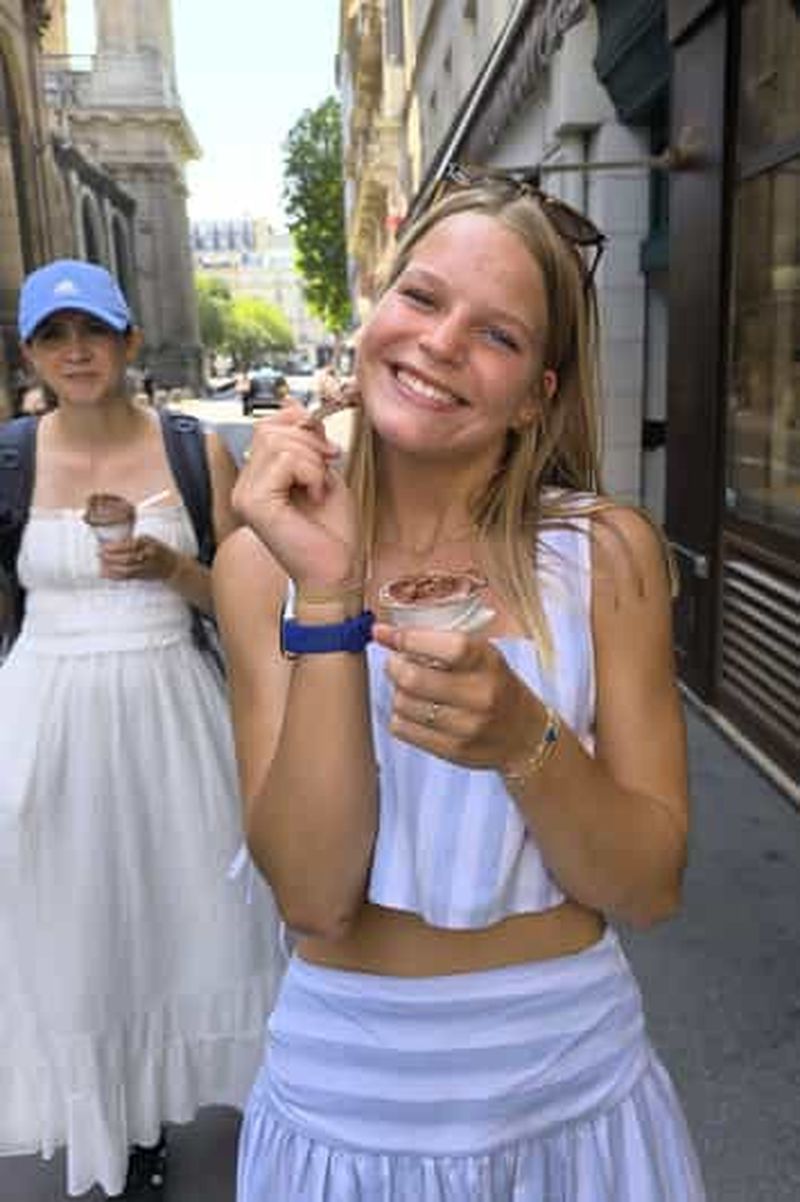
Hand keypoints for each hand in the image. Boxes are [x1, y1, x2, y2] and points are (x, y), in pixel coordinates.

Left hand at [99, 534, 177, 582]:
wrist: (172, 566)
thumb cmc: (158, 550)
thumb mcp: (149, 540)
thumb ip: (133, 541)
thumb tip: (112, 543)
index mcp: (148, 543)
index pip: (129, 545)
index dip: (115, 547)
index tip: (103, 546)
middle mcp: (148, 555)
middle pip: (127, 558)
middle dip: (111, 557)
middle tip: (99, 555)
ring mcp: (146, 567)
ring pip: (126, 569)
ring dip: (111, 568)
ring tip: (100, 564)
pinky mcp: (143, 576)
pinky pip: (127, 577)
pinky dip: (115, 576)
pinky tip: (106, 574)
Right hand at [233, 407, 360, 586]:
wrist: (337, 571)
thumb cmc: (333, 532)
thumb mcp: (323, 472)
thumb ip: (307, 441)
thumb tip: (294, 408)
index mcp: (257, 479)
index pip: (266, 426)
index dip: (299, 425)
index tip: (326, 448)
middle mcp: (244, 487)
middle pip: (270, 430)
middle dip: (309, 442)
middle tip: (328, 468)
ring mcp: (244, 495)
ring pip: (277, 442)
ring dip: (312, 461)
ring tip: (319, 488)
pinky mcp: (254, 503)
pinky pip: (283, 461)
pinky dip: (310, 472)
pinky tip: (314, 495)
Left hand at [372, 621, 545, 771]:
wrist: (524, 734)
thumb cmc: (495, 684)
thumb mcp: (481, 655)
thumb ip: (439, 642)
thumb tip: (383, 633)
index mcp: (487, 662)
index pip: (443, 647)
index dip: (406, 638)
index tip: (383, 633)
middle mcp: (480, 694)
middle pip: (413, 678)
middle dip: (394, 667)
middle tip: (396, 663)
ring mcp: (466, 726)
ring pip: (403, 704)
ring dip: (398, 692)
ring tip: (410, 689)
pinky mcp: (453, 750)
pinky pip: (403, 729)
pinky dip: (400, 716)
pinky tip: (415, 711)